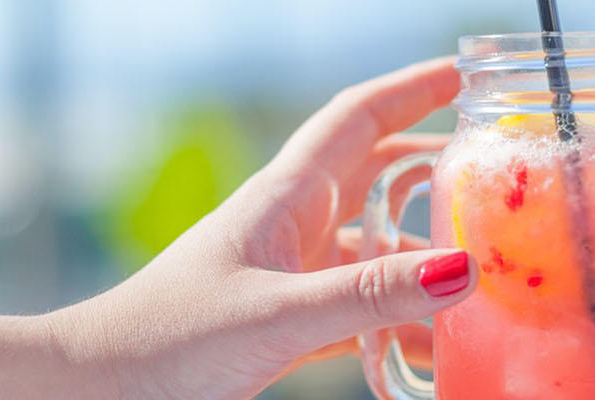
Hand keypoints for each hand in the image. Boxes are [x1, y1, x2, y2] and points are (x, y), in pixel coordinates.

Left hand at [45, 57, 475, 398]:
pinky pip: (358, 311)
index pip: (355, 121)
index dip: (410, 91)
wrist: (100, 391)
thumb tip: (462, 270)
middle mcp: (290, 227)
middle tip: (494, 174)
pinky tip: (431, 344)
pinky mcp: (284, 324)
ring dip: (423, 261)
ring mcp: (287, 276)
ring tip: (484, 274)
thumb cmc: (168, 341)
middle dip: (433, 170)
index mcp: (283, 199)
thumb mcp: (279, 314)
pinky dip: (397, 322)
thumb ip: (369, 295)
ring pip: (373, 252)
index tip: (464, 77)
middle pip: (376, 178)